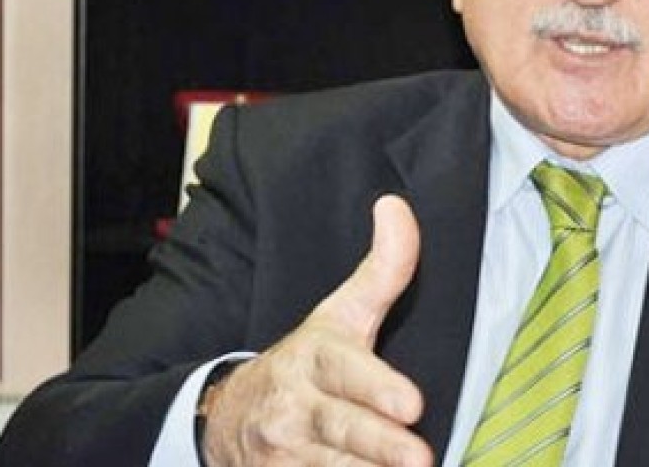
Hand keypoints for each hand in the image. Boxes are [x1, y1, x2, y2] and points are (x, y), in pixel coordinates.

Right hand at [201, 195, 433, 466]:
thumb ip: (382, 269)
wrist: (229, 417)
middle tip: (419, 457)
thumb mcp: (341, 314)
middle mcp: (297, 408)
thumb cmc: (309, 362)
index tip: (412, 404)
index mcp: (315, 358)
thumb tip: (397, 206)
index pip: (346, 372)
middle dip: (380, 446)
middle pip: (343, 430)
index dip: (376, 387)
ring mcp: (286, 455)